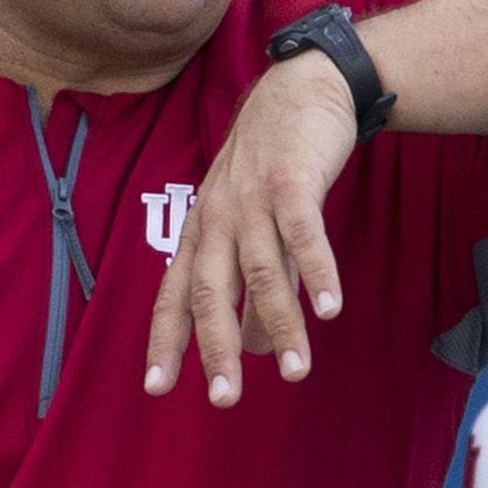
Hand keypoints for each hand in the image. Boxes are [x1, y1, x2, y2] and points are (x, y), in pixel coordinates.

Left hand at [144, 47, 359, 407]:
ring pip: (260, 271)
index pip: (175, 295)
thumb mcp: (252, 224)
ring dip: (279, 324)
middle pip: (209, 291)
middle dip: (216, 348)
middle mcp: (218, 218)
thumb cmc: (275, 166)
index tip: (157, 388)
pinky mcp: (293, 181)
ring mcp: (253, 198)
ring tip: (295, 371)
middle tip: (224, 399)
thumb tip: (255, 349)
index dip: (165, 341)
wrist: (303, 89)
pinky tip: (330, 309)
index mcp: (202, 230)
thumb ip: (251, 286)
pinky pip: (302, 233)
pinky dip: (317, 271)